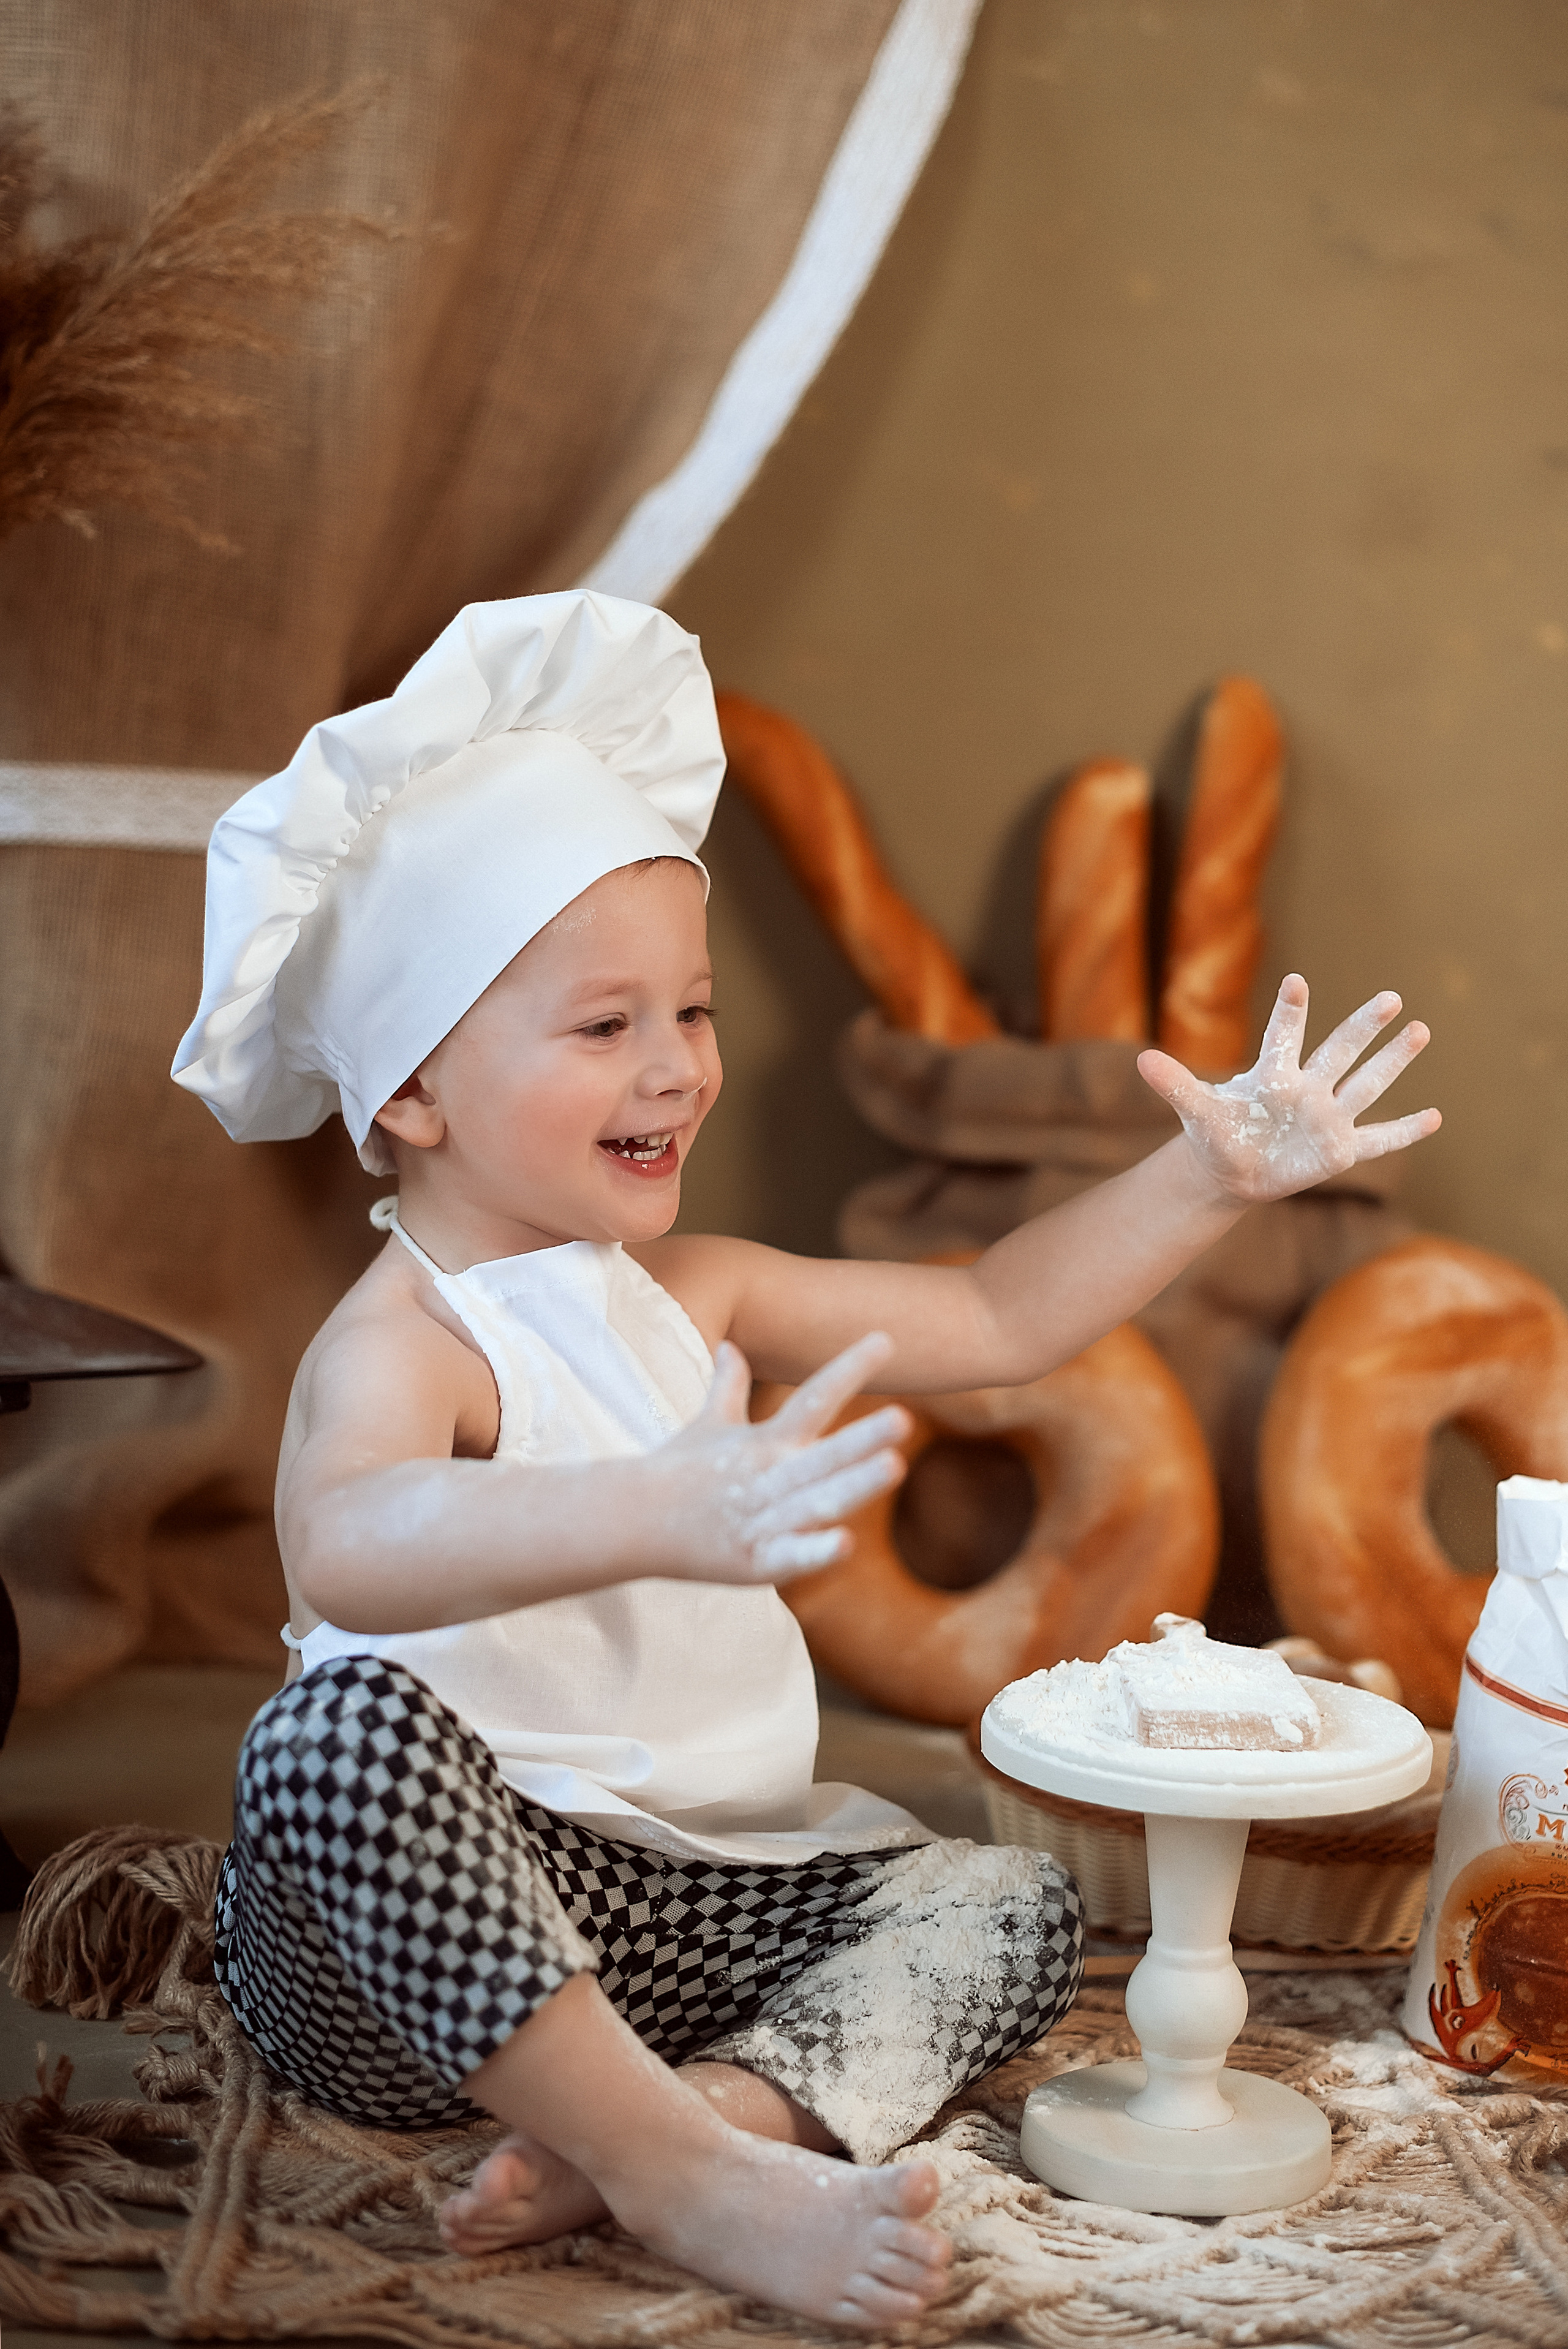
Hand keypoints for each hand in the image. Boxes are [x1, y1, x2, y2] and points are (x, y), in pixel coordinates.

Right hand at [651, 1332, 908, 1584]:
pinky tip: (844, 1544)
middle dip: (861, 1439)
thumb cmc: (677, 1472)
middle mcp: (769, 1477)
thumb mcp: (707, 1426)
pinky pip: (787, 1555)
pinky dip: (813, 1552)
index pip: (813, 1399)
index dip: (848, 1369)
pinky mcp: (752, 1561)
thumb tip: (729, 1346)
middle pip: (822, 1455)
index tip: (885, 1339)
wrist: (630, 1521)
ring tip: (893, 1466)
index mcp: (765, 1443)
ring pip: (814, 1501)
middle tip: (904, 1417)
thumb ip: (726, 1387)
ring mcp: (761, 1519)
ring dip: (852, 1486)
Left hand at [1136, 974, 1439, 1205]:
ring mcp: (1328, 1117)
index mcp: (1273, 1075)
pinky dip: (1404, 1131)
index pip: (1283, 1037)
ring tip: (1419, 1030)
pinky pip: (1378, 1139)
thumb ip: (1175, 1085)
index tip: (1294, 982)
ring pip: (1366, 1085)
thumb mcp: (1195, 1112)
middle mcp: (1308, 1088)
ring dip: (1392, 1061)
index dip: (1289, 1012)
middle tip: (1390, 997)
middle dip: (1363, 1027)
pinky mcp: (1340, 1150)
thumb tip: (1141, 1060)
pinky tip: (1434, 1117)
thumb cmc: (1217, 1133)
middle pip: (1340, 1051)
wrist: (1232, 1169)